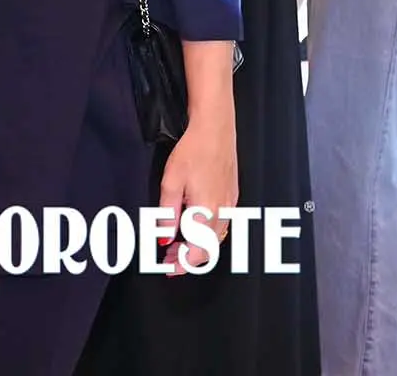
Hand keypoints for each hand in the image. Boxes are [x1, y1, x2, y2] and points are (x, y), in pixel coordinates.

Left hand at [159, 110, 238, 273]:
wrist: (215, 127)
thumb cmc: (193, 149)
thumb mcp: (171, 182)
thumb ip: (167, 214)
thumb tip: (163, 238)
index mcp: (207, 211)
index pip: (197, 251)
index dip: (183, 264)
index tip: (170, 268)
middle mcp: (223, 211)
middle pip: (208, 248)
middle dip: (189, 257)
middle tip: (169, 257)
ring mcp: (231, 203)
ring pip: (216, 236)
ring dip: (198, 244)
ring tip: (178, 242)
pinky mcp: (233, 194)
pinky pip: (222, 223)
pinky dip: (207, 231)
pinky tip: (193, 224)